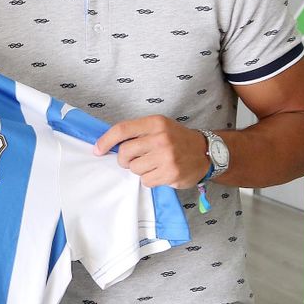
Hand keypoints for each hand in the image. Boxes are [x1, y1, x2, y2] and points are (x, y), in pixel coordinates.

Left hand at [93, 116, 211, 189]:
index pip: (122, 129)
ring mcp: (166, 156)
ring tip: (153, 165)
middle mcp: (160, 138)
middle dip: (124, 159)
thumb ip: (138, 133)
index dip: (106, 140)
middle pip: (125, 152)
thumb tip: (108, 143)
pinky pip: (146, 181)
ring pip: (134, 169)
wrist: (206, 152)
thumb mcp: (160, 127)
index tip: (97, 149)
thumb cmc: (177, 140)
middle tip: (132, 160)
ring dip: (139, 170)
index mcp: (155, 123)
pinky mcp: (170, 173)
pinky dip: (149, 179)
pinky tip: (161, 173)